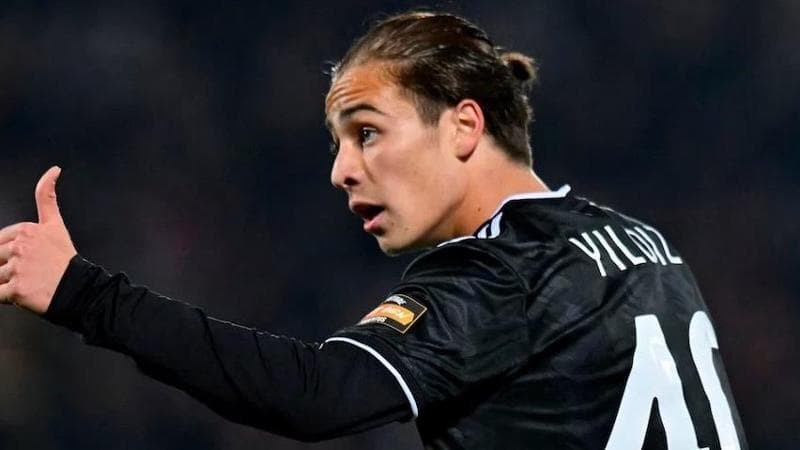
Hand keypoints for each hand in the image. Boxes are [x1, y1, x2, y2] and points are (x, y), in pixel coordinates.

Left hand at [0, 166, 76, 313]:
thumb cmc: (64, 260)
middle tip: (29, 273)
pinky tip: (21, 294)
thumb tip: (54, 169)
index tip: (31, 260)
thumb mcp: (55, 225)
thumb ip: (47, 197)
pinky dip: (4, 297)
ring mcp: (18, 268)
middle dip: (6, 269)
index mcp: (26, 230)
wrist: (79, 288)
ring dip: (6, 283)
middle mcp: (21, 247)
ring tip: (28, 284)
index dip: (11, 254)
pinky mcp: (16, 289)